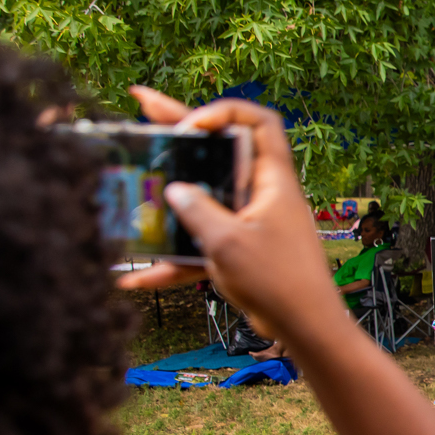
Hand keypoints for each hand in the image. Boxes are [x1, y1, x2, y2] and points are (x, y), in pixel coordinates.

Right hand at [115, 87, 347, 344]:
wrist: (306, 328)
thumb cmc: (279, 282)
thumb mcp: (228, 242)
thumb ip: (197, 211)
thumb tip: (174, 190)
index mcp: (272, 180)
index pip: (259, 122)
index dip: (225, 112)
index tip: (191, 125)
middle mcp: (263, 194)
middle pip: (220, 152)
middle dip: (180, 131)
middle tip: (142, 106)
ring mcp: (252, 222)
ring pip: (206, 199)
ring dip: (169, 196)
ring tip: (128, 176)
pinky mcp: (243, 250)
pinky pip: (204, 245)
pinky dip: (175, 260)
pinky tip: (137, 279)